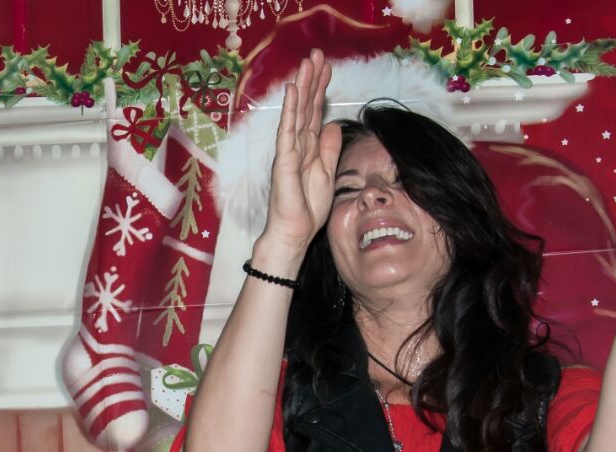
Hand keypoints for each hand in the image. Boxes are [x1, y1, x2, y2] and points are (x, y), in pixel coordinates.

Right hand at [258, 49, 341, 259]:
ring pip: (297, 113)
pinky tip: (293, 91)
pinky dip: (290, 110)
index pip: (316, 113)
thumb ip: (329, 149)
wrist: (294, 233)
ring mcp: (289, 151)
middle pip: (306, 107)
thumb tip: (332, 124)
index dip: (321, 90)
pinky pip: (287, 130)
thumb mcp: (327, 174)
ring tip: (306, 62)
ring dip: (301, 87)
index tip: (327, 68)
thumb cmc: (307, 209)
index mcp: (309, 149)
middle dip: (311, 80)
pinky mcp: (283, 160)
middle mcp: (297, 145)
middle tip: (316, 54)